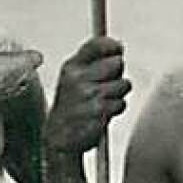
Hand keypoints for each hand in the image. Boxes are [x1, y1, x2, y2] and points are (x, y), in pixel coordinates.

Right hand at [47, 36, 131, 154]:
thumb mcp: (72, 79)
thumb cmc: (71, 107)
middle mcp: (78, 78)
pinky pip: (121, 103)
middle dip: (117, 74)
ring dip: (117, 95)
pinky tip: (102, 113)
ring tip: (102, 102)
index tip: (118, 50)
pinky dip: (115, 109)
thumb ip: (92, 61)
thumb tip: (119, 48)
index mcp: (71, 67)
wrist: (59, 136)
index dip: (112, 46)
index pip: (97, 45)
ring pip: (123, 84)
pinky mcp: (99, 110)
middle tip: (106, 85)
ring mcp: (89, 94)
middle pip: (117, 63)